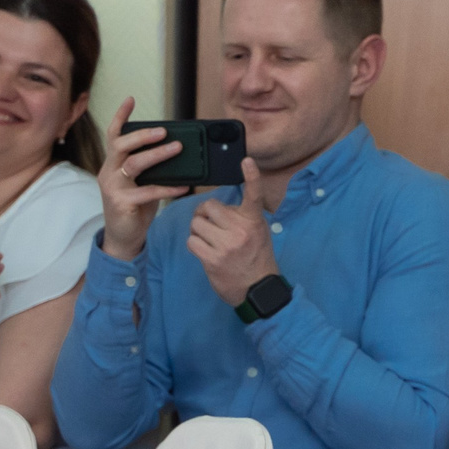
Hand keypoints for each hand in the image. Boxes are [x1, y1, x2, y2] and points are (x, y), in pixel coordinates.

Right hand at [97, 98, 188, 259]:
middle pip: (120, 146)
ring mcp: (113, 188)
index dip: (120, 117)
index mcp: (112, 165)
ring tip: (178, 148)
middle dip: (142, 135)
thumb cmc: (135, 206)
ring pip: (134, 164)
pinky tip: (184, 185)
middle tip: (164, 131)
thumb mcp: (141, 183)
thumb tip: (177, 149)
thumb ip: (151, 168)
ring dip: (158, 155)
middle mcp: (109, 173)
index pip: (113, 136)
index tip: (130, 99)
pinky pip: (148, 191)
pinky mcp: (122, 203)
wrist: (123, 237)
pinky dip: (168, 187)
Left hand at [185, 158, 280, 304]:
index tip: (246, 161)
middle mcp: (241, 230)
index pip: (254, 194)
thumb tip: (216, 207)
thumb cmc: (255, 256)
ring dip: (198, 231)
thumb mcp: (257, 231)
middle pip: (208, 207)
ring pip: (196, 224)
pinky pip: (191, 241)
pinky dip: (195, 244)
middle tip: (209, 224)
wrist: (258, 287)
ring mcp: (226, 245)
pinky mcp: (213, 259)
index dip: (252, 176)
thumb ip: (240, 217)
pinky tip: (205, 250)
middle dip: (204, 214)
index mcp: (254, 220)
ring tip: (210, 240)